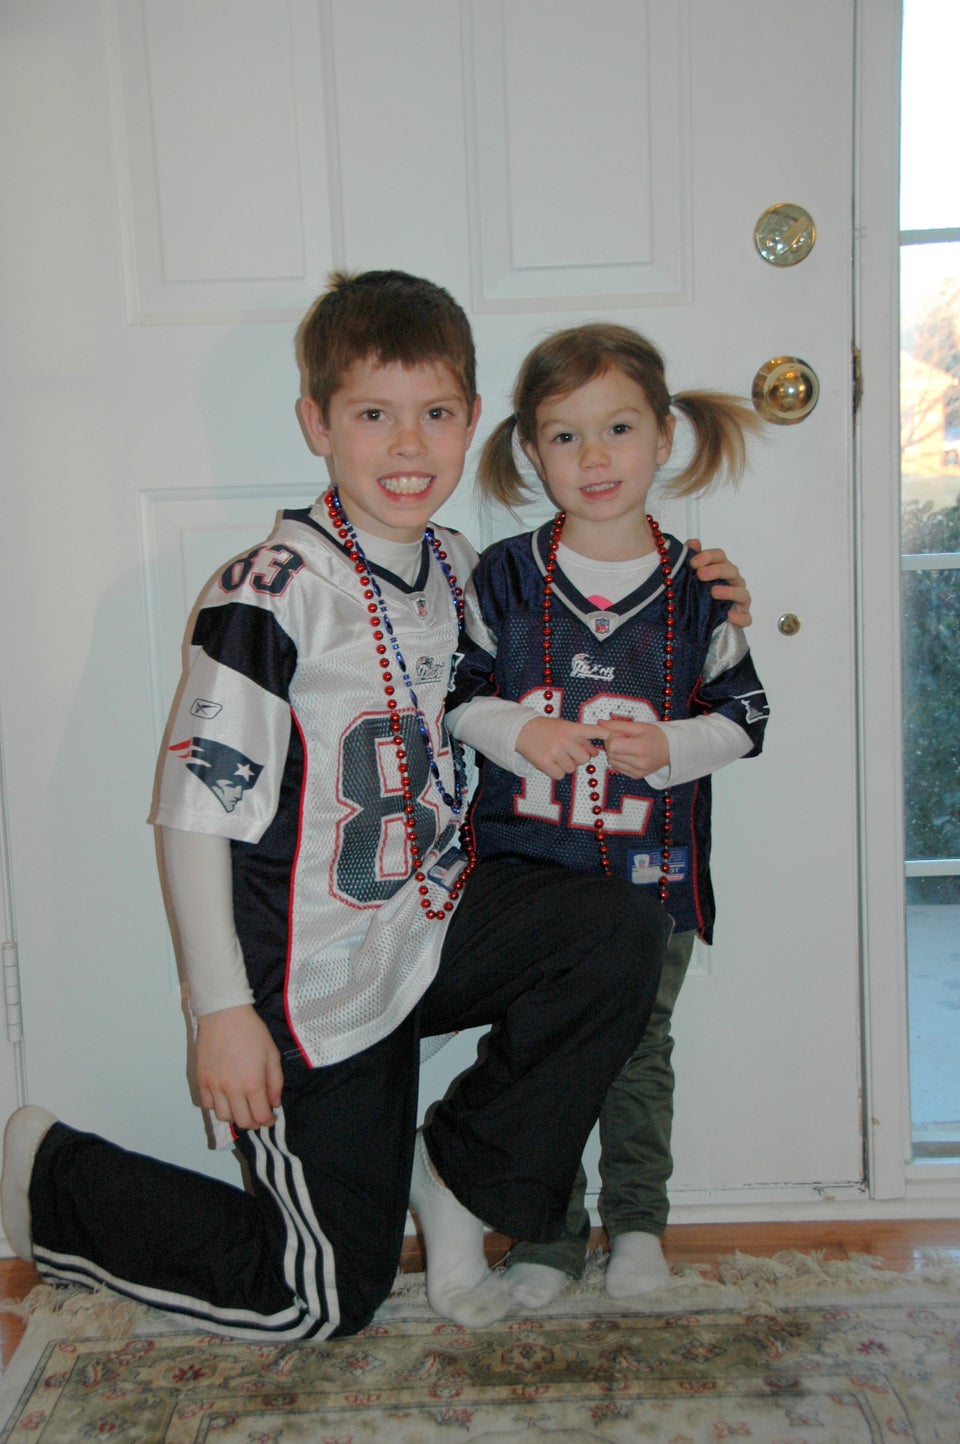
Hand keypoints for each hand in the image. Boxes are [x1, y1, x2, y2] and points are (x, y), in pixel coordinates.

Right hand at [196, 1005, 283, 1130]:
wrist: (224, 1014)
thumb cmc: (252, 1031)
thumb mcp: (272, 1054)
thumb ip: (275, 1082)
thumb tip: (274, 1103)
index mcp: (252, 1084)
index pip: (260, 1117)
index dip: (268, 1121)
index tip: (271, 1117)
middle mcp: (232, 1090)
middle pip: (242, 1122)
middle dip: (254, 1122)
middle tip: (258, 1114)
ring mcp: (214, 1086)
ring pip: (223, 1116)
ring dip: (235, 1115)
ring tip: (241, 1105)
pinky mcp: (201, 1080)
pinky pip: (207, 1104)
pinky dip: (217, 1106)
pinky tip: (225, 1096)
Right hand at [517, 716, 610, 779]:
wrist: (522, 730)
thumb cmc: (546, 728)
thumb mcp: (564, 728)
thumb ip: (581, 738)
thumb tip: (595, 752)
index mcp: (571, 728)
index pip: (593, 731)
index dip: (606, 735)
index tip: (616, 738)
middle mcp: (564, 739)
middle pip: (584, 758)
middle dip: (578, 758)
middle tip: (566, 752)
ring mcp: (555, 751)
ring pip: (572, 768)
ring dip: (566, 765)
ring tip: (555, 755)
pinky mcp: (545, 763)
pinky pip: (560, 775)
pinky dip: (556, 772)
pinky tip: (550, 763)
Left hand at [603, 720, 670, 778]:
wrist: (672, 749)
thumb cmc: (657, 736)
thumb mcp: (638, 726)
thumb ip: (617, 725)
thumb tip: (599, 723)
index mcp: (639, 748)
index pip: (612, 746)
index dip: (612, 737)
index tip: (620, 733)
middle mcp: (638, 763)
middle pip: (610, 754)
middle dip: (612, 744)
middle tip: (623, 738)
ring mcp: (637, 771)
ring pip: (612, 761)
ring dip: (615, 752)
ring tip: (627, 746)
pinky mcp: (636, 776)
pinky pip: (618, 767)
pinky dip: (619, 760)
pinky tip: (629, 754)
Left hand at [686, 540, 751, 626]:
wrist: (703, 620)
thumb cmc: (700, 594)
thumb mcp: (692, 576)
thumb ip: (692, 558)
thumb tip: (693, 543)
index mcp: (721, 569)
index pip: (719, 556)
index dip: (708, 556)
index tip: (692, 563)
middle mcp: (733, 582)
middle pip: (731, 571)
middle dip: (716, 571)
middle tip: (700, 575)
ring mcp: (740, 601)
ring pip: (742, 593)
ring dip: (729, 592)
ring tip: (714, 592)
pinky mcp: (742, 618)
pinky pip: (745, 618)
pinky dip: (740, 617)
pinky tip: (729, 615)